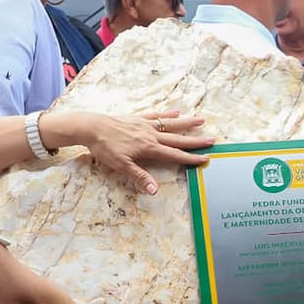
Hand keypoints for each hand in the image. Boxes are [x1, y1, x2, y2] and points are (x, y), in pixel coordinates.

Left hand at [61, 110, 213, 194]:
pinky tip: (176, 113)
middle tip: (212, 140)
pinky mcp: (138, 118)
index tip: (205, 159)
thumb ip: (139, 177)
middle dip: (195, 141)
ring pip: (170, 124)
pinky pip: (156, 115)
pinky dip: (167, 114)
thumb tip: (154, 191)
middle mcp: (151, 135)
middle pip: (177, 139)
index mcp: (149, 148)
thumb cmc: (105, 148)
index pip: (174, 155)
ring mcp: (145, 125)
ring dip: (186, 123)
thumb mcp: (121, 166)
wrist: (91, 127)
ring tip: (201, 120)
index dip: (190, 158)